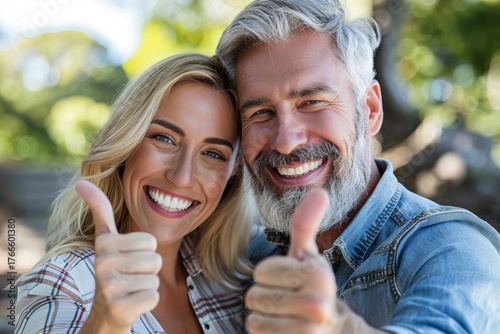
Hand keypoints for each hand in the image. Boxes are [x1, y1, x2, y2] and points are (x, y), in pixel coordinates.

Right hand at [75, 180, 161, 333]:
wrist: (104, 314)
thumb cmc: (112, 272)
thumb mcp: (106, 240)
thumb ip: (100, 210)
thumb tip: (82, 181)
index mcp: (104, 243)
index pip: (150, 241)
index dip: (144, 252)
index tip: (126, 258)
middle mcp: (102, 263)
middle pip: (155, 259)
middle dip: (147, 270)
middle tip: (129, 276)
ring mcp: (109, 286)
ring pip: (155, 278)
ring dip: (146, 285)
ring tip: (129, 288)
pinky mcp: (119, 308)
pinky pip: (153, 296)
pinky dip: (147, 301)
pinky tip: (130, 303)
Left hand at [245, 189, 380, 333]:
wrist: (336, 333)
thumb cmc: (315, 289)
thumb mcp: (311, 257)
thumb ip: (307, 224)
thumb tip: (320, 191)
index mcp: (318, 274)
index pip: (261, 272)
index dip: (272, 277)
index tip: (292, 283)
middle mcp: (316, 304)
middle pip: (254, 296)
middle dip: (266, 298)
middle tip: (289, 303)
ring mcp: (307, 330)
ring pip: (254, 318)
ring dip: (265, 318)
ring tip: (287, 318)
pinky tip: (285, 332)